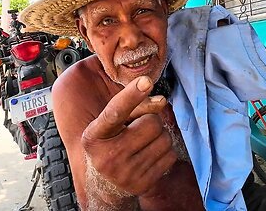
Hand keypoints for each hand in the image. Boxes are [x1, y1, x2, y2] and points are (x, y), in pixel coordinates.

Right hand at [82, 76, 176, 195]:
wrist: (106, 183)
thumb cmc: (111, 143)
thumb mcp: (114, 124)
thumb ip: (135, 107)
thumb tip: (161, 101)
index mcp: (95, 136)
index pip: (115, 112)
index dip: (131, 95)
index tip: (146, 81)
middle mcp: (107, 156)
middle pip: (151, 123)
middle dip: (151, 121)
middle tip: (140, 128)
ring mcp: (126, 173)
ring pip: (164, 139)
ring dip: (160, 136)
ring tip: (144, 142)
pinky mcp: (143, 184)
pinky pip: (170, 155)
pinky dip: (165, 152)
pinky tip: (149, 155)